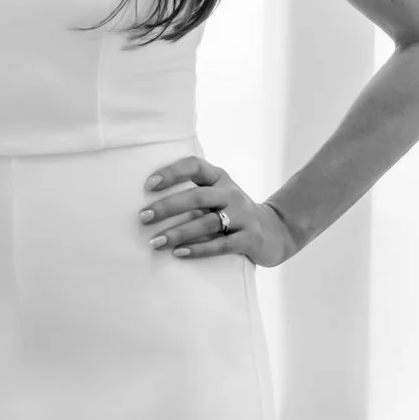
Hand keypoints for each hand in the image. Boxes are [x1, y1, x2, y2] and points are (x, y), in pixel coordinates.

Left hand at [138, 153, 297, 267]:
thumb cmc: (233, 212)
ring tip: (155, 242)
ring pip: (207, 223)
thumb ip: (193, 195)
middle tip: (143, 218)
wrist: (276, 231)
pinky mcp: (249, 238)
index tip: (148, 185)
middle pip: (197, 196)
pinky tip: (178, 253)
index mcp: (220, 178)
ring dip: (178, 233)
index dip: (172, 172)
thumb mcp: (218, 195)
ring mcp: (242, 216)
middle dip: (167, 207)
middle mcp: (231, 193)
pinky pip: (221, 245)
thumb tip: (149, 204)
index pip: (194, 166)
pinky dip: (198, 249)